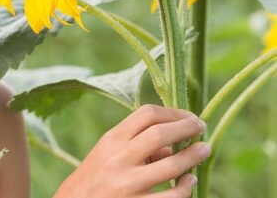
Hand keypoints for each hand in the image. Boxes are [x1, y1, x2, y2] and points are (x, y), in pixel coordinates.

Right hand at [54, 104, 210, 197]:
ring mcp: (128, 184)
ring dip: (193, 156)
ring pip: (170, 166)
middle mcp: (119, 158)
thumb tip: (175, 142)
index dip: (173, 112)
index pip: (146, 114)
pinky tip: (189, 181)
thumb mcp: (109, 152)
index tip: (189, 116)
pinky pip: (171, 197)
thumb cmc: (97, 174)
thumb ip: (137, 143)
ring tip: (205, 150)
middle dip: (187, 128)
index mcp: (113, 139)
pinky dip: (185, 187)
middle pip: (160, 134)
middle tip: (201, 126)